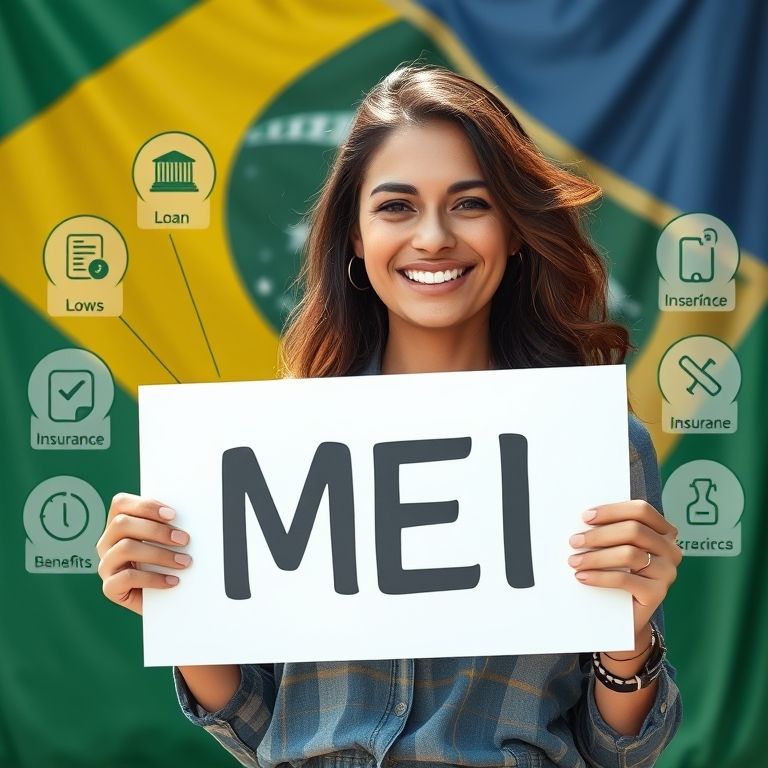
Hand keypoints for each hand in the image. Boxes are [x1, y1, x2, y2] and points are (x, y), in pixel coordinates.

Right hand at [97, 492, 191, 614]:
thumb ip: (167, 525)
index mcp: (118, 525)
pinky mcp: (110, 587)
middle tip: (183, 539)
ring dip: (160, 554)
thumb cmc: (165, 562)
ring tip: (183, 561)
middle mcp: (107, 542)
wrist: (163, 599)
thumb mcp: (165, 541)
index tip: (173, 515)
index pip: (120, 504)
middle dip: (157, 530)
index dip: (145, 505)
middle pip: (122, 524)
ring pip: (125, 549)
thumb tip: (187, 517)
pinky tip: (172, 581)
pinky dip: (153, 579)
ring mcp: (106, 565)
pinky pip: (127, 578)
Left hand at [567, 500, 681, 639]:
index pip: (641, 510)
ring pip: (629, 554)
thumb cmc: (617, 571)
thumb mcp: (617, 547)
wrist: (624, 614)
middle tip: (574, 541)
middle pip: (634, 531)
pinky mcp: (658, 593)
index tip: (585, 517)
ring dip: (596, 557)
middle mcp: (670, 549)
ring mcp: (667, 572)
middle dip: (599, 535)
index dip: (612, 511)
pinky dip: (599, 577)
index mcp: (663, 531)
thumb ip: (611, 531)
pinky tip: (582, 577)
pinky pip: (625, 580)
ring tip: (574, 561)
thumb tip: (584, 519)